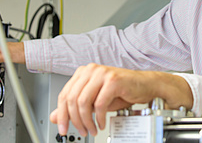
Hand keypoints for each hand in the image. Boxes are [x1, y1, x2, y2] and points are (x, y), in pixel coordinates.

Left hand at [49, 63, 192, 136]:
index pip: (64, 94)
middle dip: (74, 120)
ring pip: (83, 102)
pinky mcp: (113, 80)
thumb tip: (55, 116)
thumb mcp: (94, 101)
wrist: (145, 85)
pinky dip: (99, 117)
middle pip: (72, 99)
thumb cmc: (122, 91)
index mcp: (83, 72)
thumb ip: (76, 106)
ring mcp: (101, 73)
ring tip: (92, 129)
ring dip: (86, 121)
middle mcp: (91, 70)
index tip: (62, 128)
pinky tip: (101, 123)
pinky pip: (99, 103)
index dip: (61, 114)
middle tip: (80, 131)